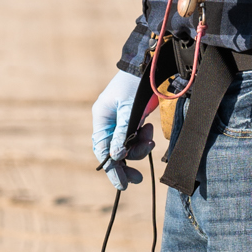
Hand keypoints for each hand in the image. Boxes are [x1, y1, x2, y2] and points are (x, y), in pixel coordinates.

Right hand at [91, 69, 148, 188]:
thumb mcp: (129, 110)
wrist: (148, 67)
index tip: (122, 184)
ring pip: (126, 146)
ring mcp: (120, 122)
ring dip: (139, 148)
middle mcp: (108, 122)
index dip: (112, 168)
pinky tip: (150, 131)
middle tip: (138, 179)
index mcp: (101, 119)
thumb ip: (122, 133)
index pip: (102, 150)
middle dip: (126, 164)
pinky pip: (135, 138)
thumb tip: (117, 156)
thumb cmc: (135, 85)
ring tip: (150, 141)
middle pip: (114, 151)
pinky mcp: (131, 120)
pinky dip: (143, 138)